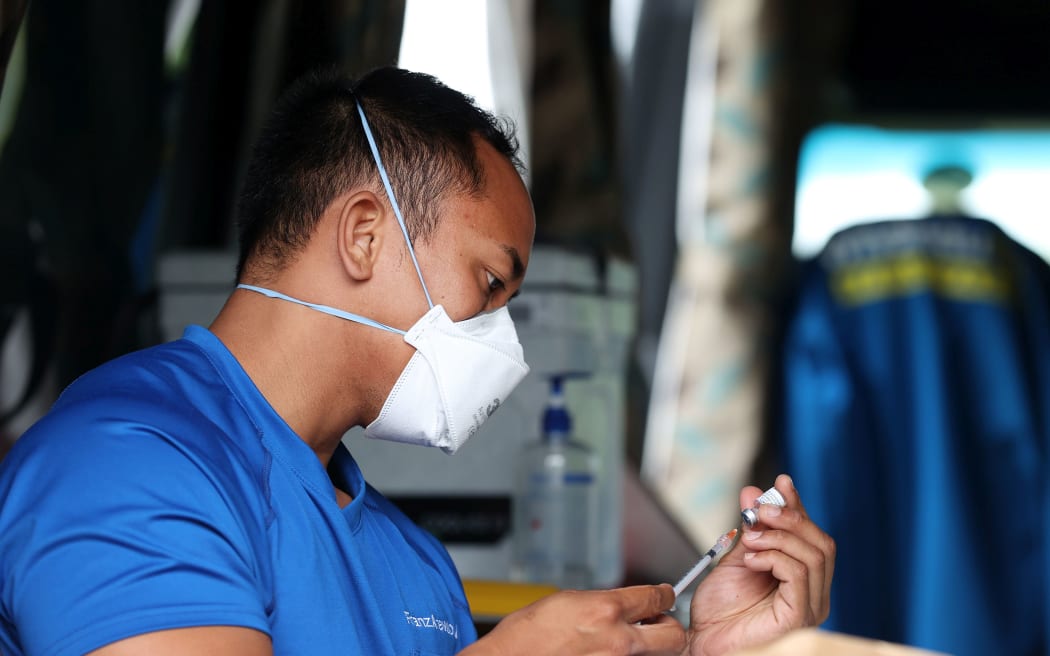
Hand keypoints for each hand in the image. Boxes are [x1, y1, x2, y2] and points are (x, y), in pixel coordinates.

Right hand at [462, 585, 685, 655]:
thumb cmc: (527, 636)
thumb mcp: (566, 602)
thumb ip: (600, 602)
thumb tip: (620, 603)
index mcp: (605, 610)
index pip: (656, 597)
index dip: (664, 595)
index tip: (664, 595)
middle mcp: (617, 640)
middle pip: (673, 633)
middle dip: (669, 626)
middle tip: (658, 623)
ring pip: (656, 655)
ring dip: (648, 647)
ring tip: (628, 642)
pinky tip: (607, 655)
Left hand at [685, 474, 834, 654]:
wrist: (703, 641)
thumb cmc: (719, 611)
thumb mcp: (737, 558)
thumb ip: (751, 529)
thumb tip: (754, 492)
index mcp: (803, 578)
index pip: (812, 536)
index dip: (798, 507)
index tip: (780, 483)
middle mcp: (814, 593)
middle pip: (822, 543)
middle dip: (791, 518)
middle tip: (758, 510)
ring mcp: (811, 607)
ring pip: (813, 555)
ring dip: (778, 537)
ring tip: (750, 539)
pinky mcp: (799, 617)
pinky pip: (798, 574)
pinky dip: (774, 557)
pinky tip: (751, 560)